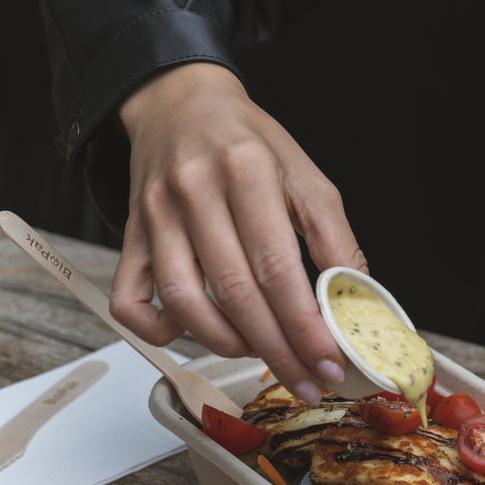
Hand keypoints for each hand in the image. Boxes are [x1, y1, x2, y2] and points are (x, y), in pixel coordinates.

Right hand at [115, 62, 366, 402]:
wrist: (180, 103)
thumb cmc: (249, 143)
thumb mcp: (305, 173)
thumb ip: (332, 234)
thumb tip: (354, 299)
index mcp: (246, 170)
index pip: (278, 266)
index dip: (305, 325)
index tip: (329, 361)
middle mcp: (194, 192)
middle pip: (236, 294)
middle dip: (278, 350)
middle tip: (309, 381)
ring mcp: (155, 217)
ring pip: (184, 303)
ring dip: (227, 344)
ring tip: (261, 352)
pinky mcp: (130, 236)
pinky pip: (131, 301)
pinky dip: (161, 330)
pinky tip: (197, 331)